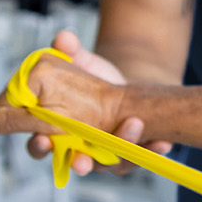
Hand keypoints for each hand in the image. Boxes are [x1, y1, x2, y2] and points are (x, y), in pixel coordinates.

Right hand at [0, 29, 152, 175]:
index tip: (43, 140)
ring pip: (110, 163)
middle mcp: (78, 148)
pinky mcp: (130, 153)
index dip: (40, 146)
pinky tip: (163, 143)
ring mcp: (105, 154)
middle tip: (82, 162)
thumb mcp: (80, 61)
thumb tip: (63, 38)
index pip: (38, 146)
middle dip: (79, 163)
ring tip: (133, 126)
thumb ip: (68, 50)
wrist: (126, 85)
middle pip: (74, 163)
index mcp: (54, 130)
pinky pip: (139, 158)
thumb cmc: (92, 78)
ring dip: (121, 151)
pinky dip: (151, 150)